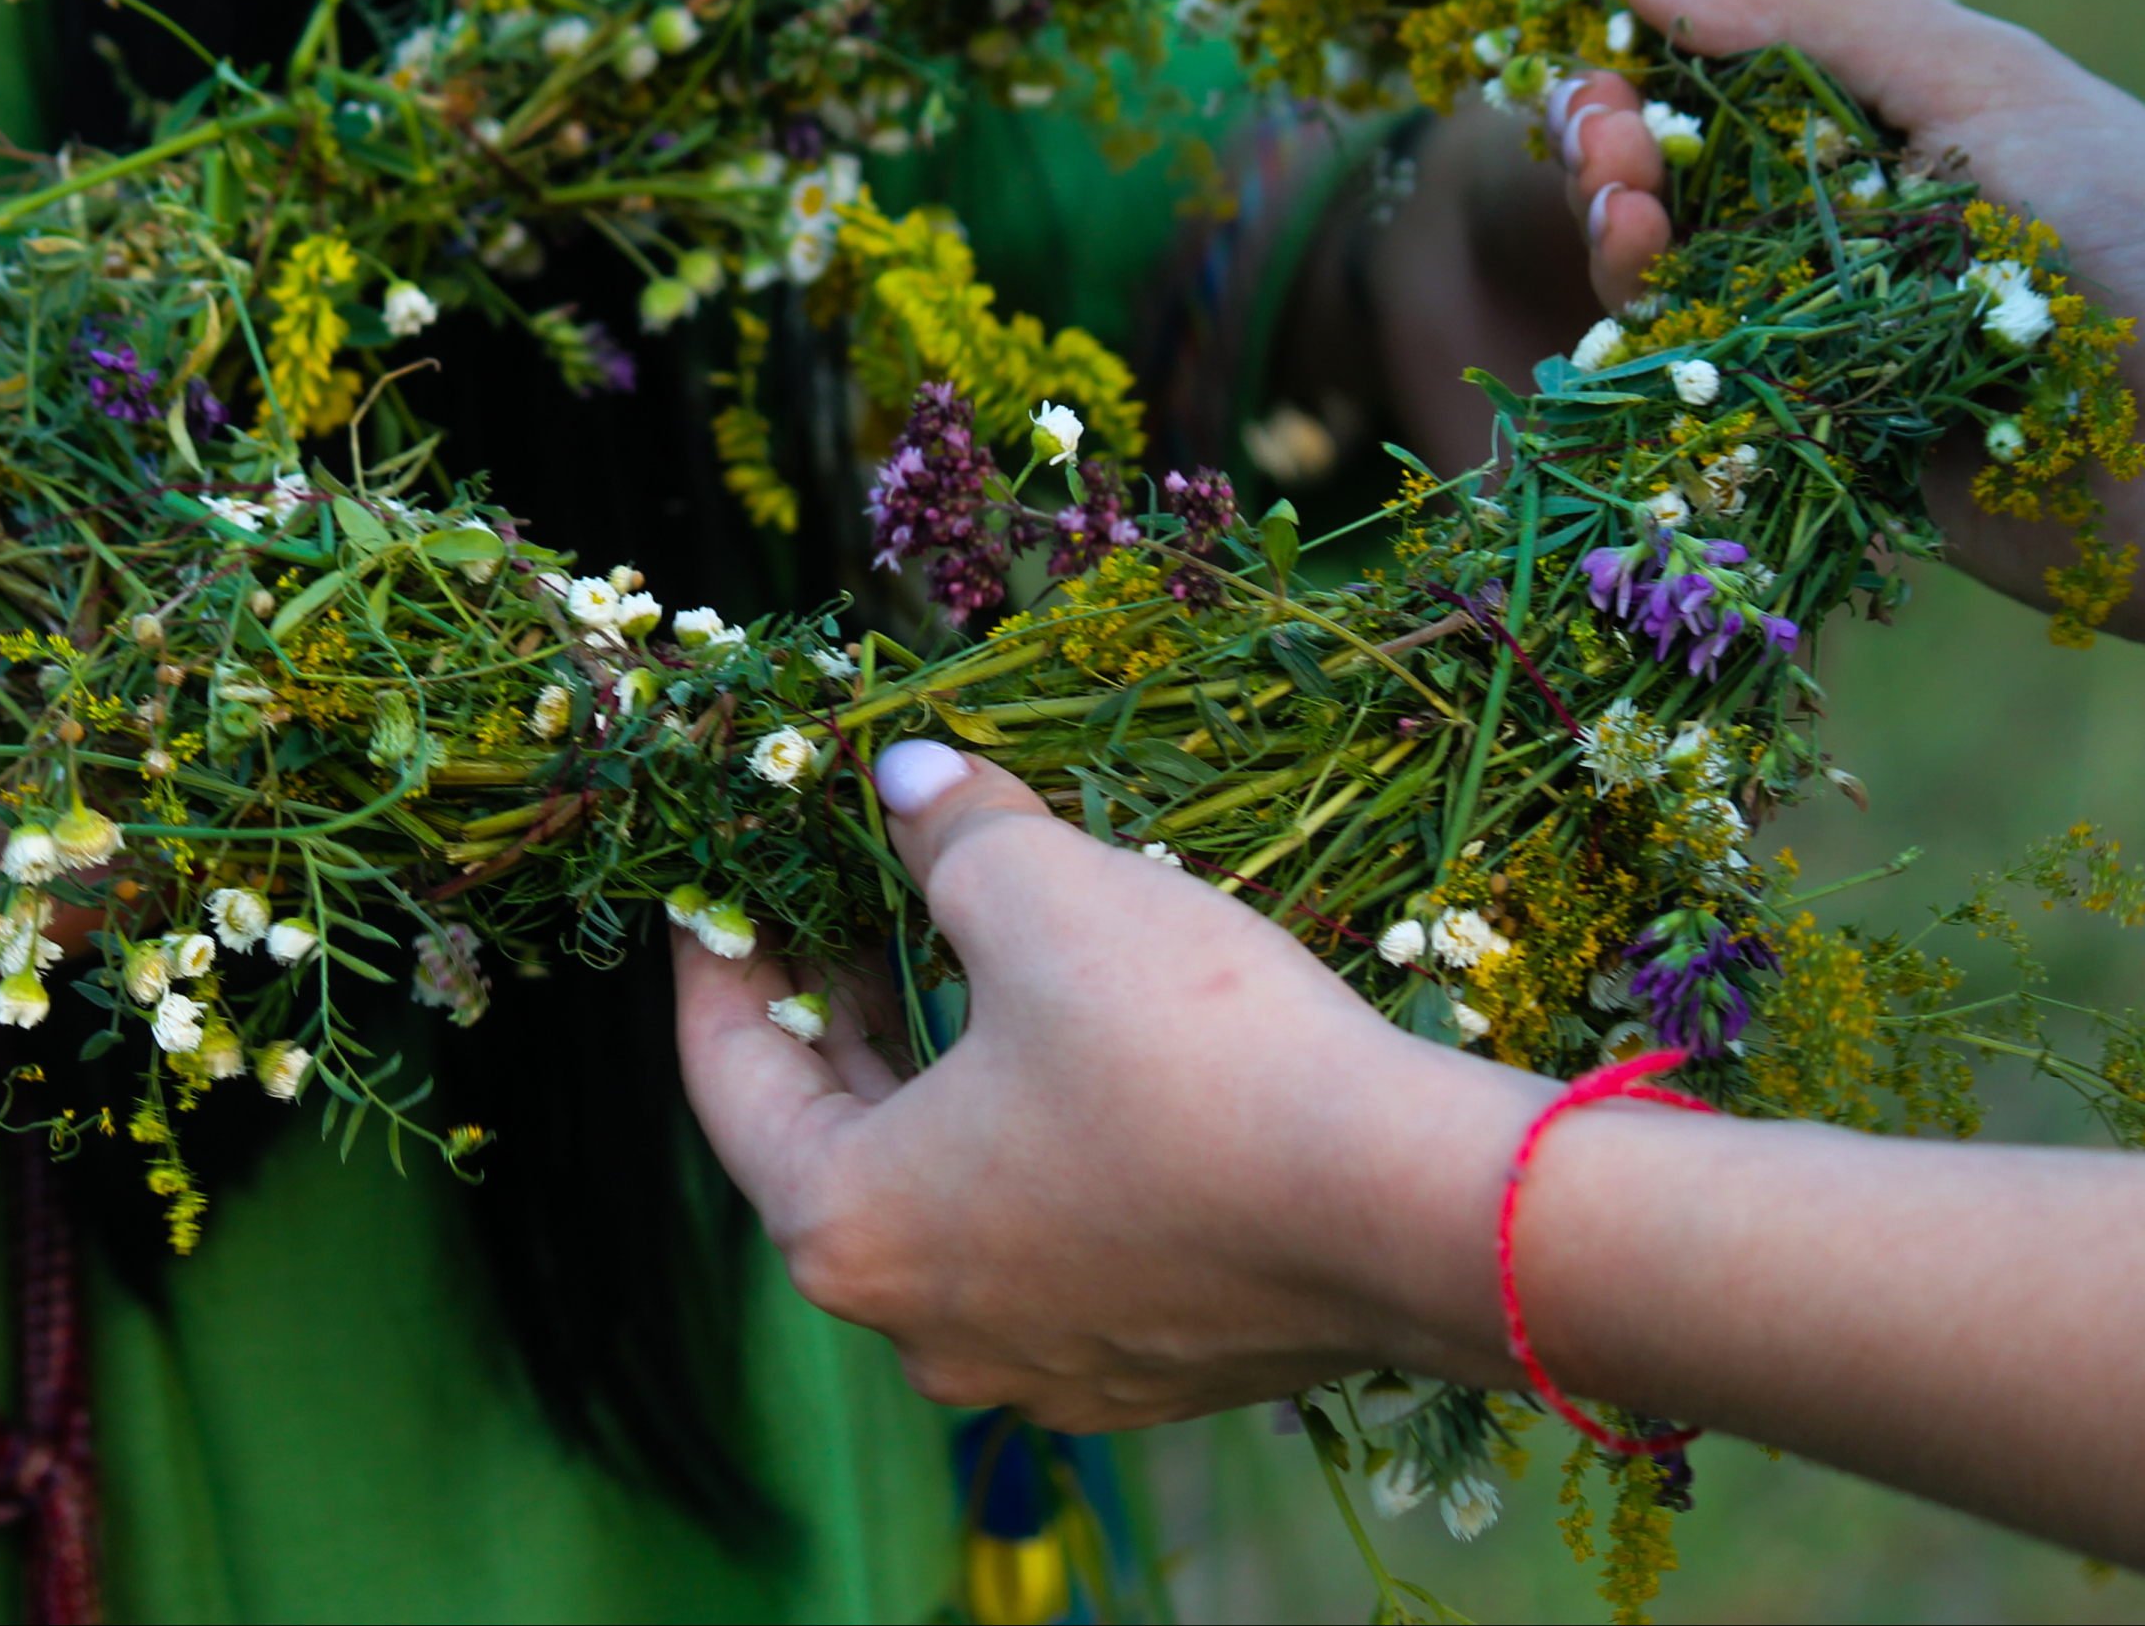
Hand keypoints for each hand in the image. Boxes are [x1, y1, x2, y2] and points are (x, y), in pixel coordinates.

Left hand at [671, 739, 1536, 1430]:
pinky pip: (1043, 1236)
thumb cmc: (1195, 1053)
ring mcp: (1038, 1363)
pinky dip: (1026, 1140)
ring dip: (935, 1071)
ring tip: (953, 952)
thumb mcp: (1043, 896)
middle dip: (831, 1006)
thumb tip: (906, 780)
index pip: (728, 1074)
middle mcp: (922, 1327)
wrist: (1426, 1215)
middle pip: (828, 1142)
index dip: (719, 956)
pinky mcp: (1146, 1365)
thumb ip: (945, 832)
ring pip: (942, 1192)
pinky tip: (1069, 1049)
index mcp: (849, 1229)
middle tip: (835, 898)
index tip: (717, 881)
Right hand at [1556, 0, 2144, 666]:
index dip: (1637, 57)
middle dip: (1608, 148)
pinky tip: (1648, 318)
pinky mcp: (1802, 434)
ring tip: (1634, 239)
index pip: (1715, 65)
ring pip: (1657, 279)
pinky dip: (1649, 350)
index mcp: (1886, 112)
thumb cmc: (2143, 238)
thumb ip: (1815, 12)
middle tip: (1612, 156)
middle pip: (1664, 169)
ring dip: (1616, 240)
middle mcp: (1836, 214)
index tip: (1602, 59)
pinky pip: (1690, 390)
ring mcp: (1813, 329)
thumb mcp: (1986, 82)